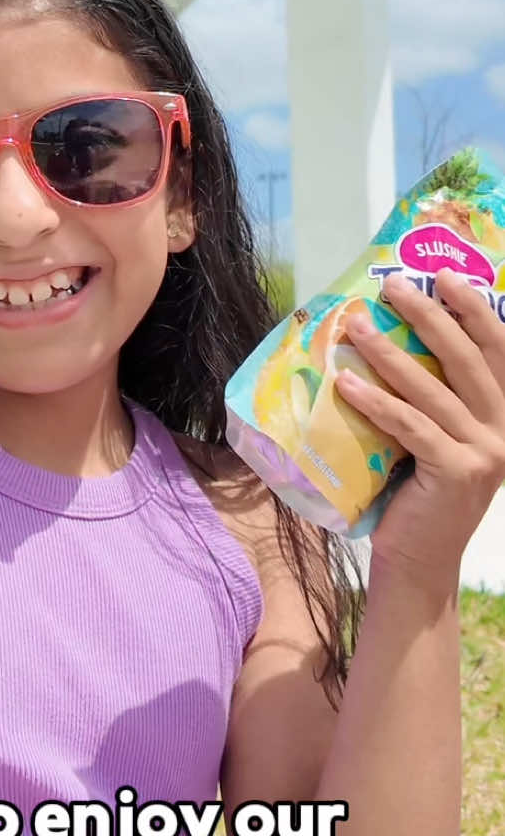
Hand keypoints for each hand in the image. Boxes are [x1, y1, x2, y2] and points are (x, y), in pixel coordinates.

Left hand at [339, 268, 504, 590]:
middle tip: (391, 287)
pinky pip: (410, 426)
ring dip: (390, 353)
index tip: (441, 275)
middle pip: (467, 359)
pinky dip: (376, 402)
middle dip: (429, 316)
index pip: (498, 349)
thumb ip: (432, 393)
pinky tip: (345, 384)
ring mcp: (485, 453)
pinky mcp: (455, 473)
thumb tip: (386, 329)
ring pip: (433, 389)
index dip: (474, 309)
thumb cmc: (417, 489)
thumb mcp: (434, 433)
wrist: (419, 559)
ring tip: (355, 327)